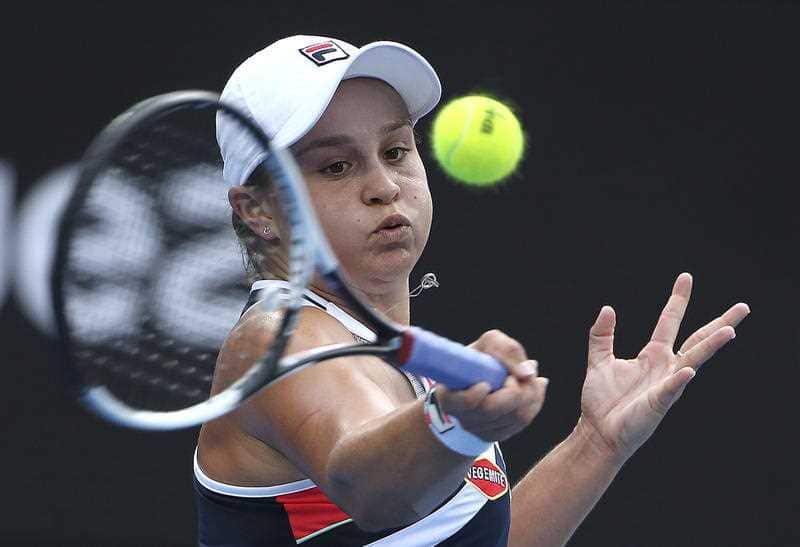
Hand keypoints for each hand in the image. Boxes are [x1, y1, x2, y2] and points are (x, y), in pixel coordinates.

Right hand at [437, 330, 548, 441]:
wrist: (481, 373)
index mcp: (449, 395)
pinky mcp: (496, 434)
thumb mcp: (491, 342)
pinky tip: (535, 388)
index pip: (462, 403)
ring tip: (531, 376)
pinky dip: (534, 403)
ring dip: (530, 394)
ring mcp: (478, 429)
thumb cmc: (484, 356)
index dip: (474, 396)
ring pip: (513, 418)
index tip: (485, 383)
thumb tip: (527, 374)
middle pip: (491, 412)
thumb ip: (506, 350)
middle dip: (515, 390)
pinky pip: (521, 423)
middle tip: (520, 374)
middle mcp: (461, 417)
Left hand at [578, 273, 748, 462]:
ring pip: (693, 361)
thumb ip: (602, 335)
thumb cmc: (602, 401)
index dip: (677, 300)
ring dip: (710, 347)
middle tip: (742, 307)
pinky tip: (687, 370)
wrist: (597, 432)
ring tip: (729, 331)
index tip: (686, 277)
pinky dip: (679, 379)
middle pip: (697, 340)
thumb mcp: (599, 360)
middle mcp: (665, 367)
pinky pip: (670, 389)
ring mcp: (665, 385)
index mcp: (652, 356)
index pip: (669, 322)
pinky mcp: (658, 403)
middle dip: (719, 324)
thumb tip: (608, 308)